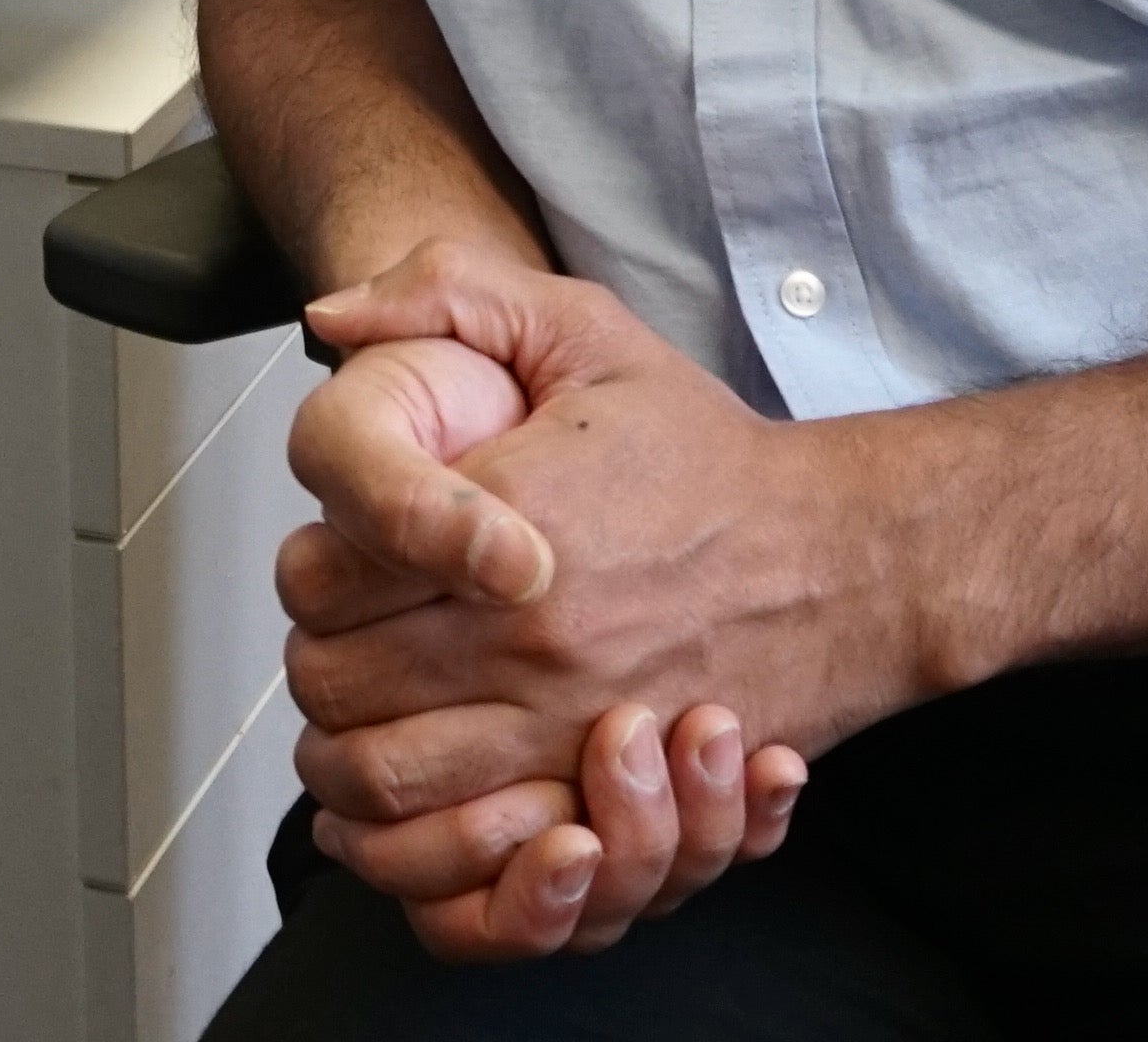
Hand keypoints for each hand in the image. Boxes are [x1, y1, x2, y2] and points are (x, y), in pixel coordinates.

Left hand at [280, 247, 939, 950]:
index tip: (339, 559)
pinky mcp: (604, 792)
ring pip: (384, 782)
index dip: (308, 571)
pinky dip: (419, 845)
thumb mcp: (582, 328)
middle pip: (333, 686)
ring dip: (348, 759)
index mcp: (509, 519)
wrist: (839, 557)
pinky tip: (414, 803)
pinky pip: (469, 857)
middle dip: (317, 662)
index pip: (321, 578)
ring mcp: (566, 725)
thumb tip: (328, 316)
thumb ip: (445, 290)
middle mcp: (532, 634)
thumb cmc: (706, 453)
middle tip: (345, 639)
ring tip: (365, 720)